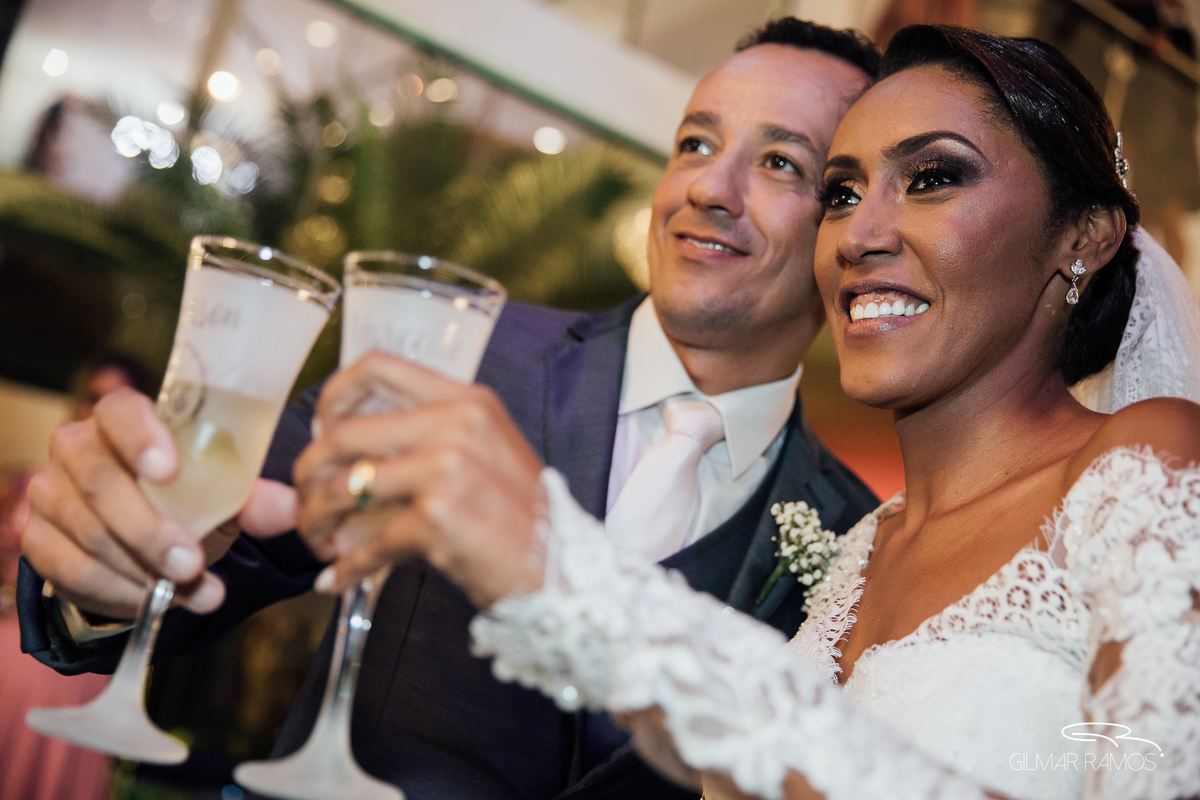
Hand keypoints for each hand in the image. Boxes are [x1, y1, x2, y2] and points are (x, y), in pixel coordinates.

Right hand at [20, 388, 296, 618]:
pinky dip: (119, 594)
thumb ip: (256, 499)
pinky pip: (71, 573)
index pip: (120, 411)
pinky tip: (156, 602)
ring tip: (194, 592)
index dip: (141, 437)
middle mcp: (77, 450)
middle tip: (192, 564)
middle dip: (150, 531)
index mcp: (123, 419)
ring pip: (87, 536)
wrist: (151, 535)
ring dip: (143, 572)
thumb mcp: (225, 493)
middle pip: (100, 484)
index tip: (169, 469)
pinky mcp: (39, 541)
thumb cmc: (190, 497)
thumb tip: (293, 508)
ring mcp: (51, 495)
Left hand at [295, 352, 546, 607]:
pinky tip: (340, 579)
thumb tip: (351, 448)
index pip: (377, 367)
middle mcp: (457, 425)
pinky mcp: (438, 518)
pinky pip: (367, 541)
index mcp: (467, 401)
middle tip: (305, 502)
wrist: (565, 573)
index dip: (332, 395)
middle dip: (308, 473)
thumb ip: (432, 437)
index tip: (319, 427)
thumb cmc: (522, 520)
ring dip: (317, 521)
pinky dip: (346, 566)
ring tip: (319, 542)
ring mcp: (447, 469)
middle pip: (343, 432)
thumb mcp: (487, 454)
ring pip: (343, 487)